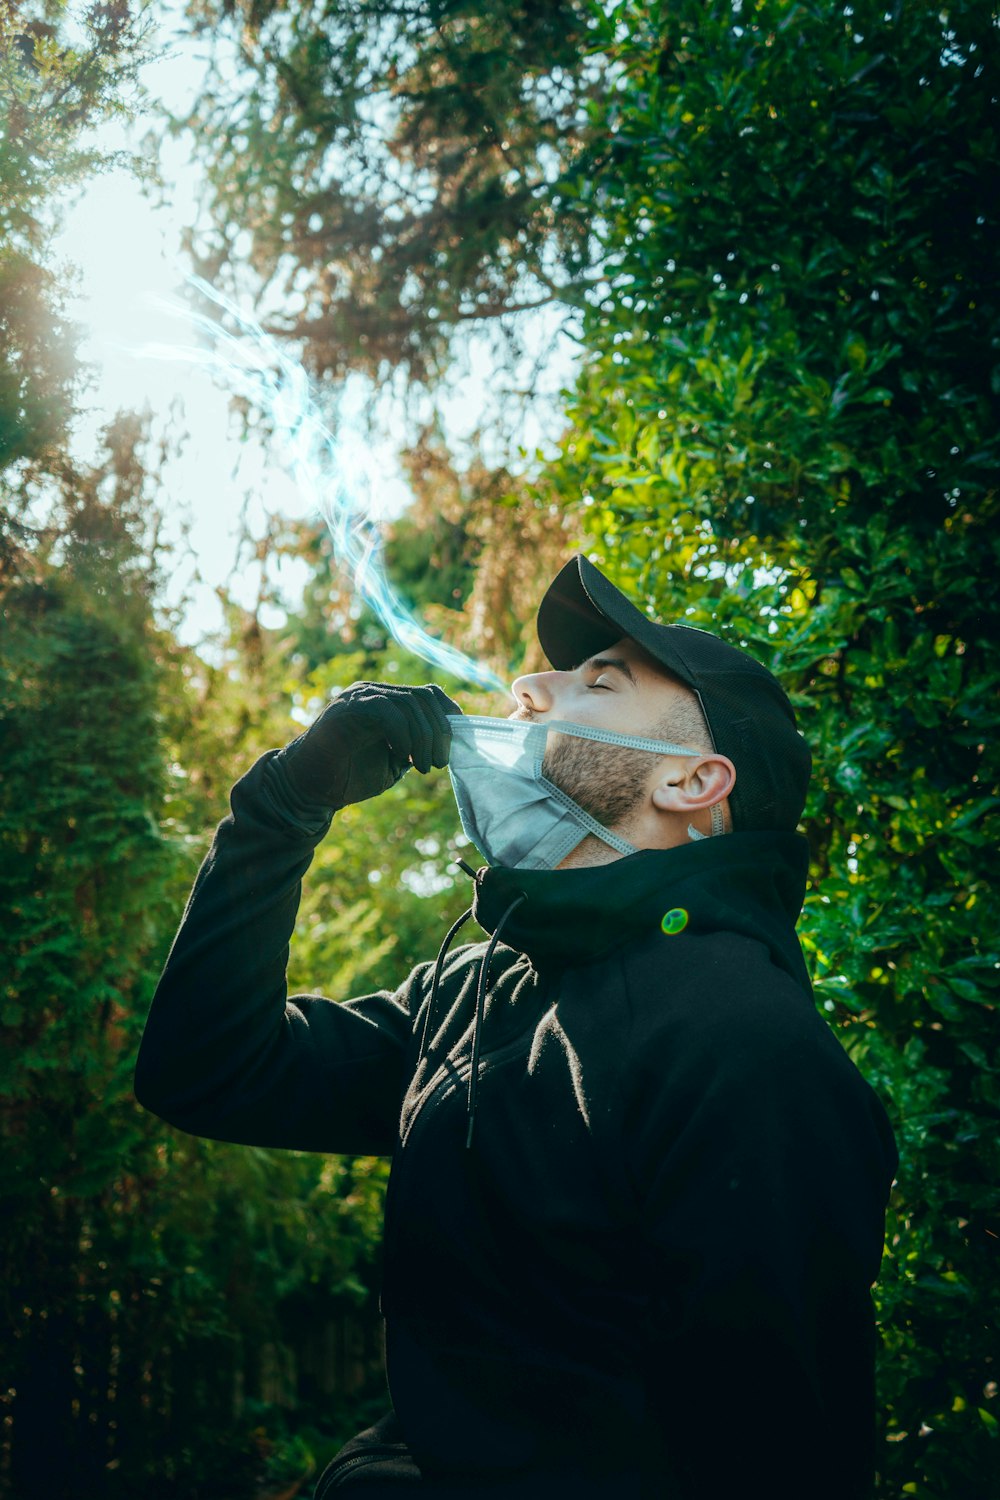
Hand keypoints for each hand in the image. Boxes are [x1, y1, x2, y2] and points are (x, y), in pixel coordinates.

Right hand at [276, 681, 460, 809]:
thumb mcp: (394, 763)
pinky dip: (402, 733)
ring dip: (424, 738)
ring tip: (423, 767)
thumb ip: (417, 748)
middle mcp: (374, 693)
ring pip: (409, 703)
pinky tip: (402, 755)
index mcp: (387, 702)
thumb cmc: (349, 777)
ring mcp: (359, 697)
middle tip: (438, 764)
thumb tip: (448, 744)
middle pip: (423, 698)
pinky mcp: (346, 708)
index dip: (448, 713)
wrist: (308, 788)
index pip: (428, 693)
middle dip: (439, 732)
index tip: (456, 744)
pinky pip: (386, 710)